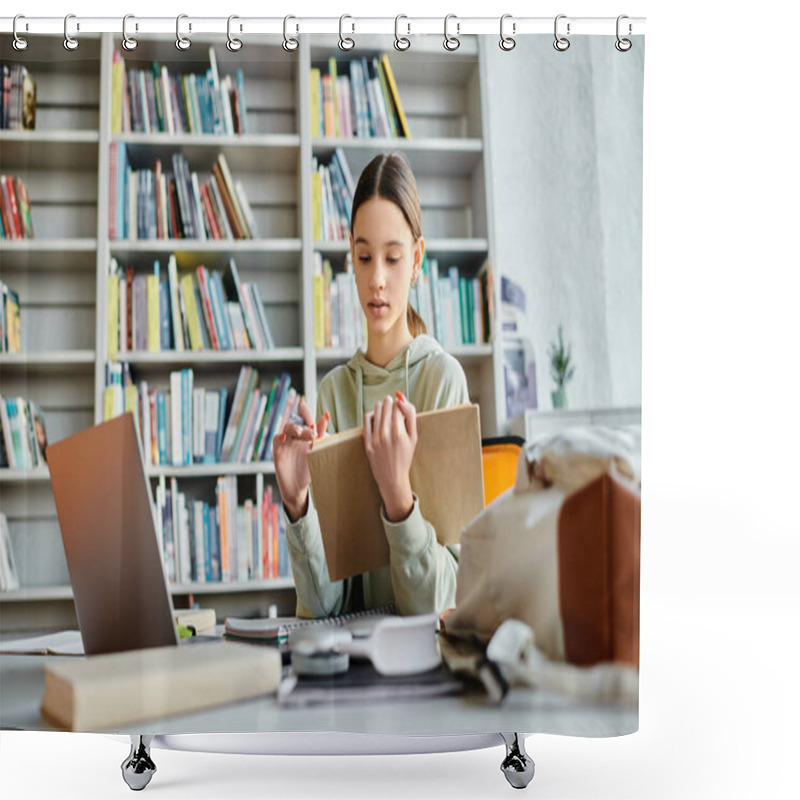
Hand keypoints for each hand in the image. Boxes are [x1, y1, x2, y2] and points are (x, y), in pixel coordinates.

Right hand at [273, 396, 329, 521]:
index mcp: (306, 434)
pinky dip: (279, 436)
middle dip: (304, 421)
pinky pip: (276, 439)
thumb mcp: (318, 450)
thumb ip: (321, 434)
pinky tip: (284, 438)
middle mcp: (295, 436)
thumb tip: (325, 415)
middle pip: (296, 420)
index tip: (319, 415)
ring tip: (301, 433)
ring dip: (294, 427)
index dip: (308, 413)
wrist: (298, 488)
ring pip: (287, 428)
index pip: (305, 417)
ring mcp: (286, 442)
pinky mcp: (278, 451)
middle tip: (313, 432)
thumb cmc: (309, 468)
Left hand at [363, 391, 416, 521]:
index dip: (399, 403)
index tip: (400, 404)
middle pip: (386, 407)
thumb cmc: (406, 456)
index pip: (397, 407)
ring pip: (376, 412)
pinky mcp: (367, 444)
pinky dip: (371, 415)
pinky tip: (375, 416)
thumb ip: (410, 416)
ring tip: (384, 407)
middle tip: (392, 402)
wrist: (393, 477)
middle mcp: (386, 435)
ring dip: (380, 406)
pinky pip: (366, 422)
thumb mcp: (413, 437)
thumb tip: (402, 399)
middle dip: (390, 402)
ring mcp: (375, 440)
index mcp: (400, 433)